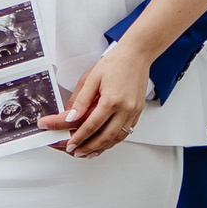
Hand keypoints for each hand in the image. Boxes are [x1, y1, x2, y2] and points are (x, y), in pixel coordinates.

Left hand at [44, 41, 148, 156]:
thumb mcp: (91, 78)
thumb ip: (80, 100)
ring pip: (117, 138)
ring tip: (88, 152)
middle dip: (88, 147)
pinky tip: (105, 143)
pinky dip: (114, 141)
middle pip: (105, 137)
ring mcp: (133, 112)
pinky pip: (125, 132)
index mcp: (112, 100)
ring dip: (101, 148)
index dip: (78, 137)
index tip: (69, 144)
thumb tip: (71, 117)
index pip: (91, 125)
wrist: (137, 54)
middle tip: (76, 151)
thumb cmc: (115, 62)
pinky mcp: (137, 112)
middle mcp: (125, 108)